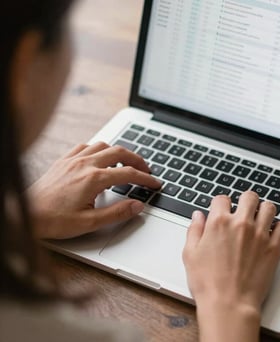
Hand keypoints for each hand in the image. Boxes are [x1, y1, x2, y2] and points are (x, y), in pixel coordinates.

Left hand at [27, 142, 160, 238]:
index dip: (146, 178)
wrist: (26, 214)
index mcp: (94, 179)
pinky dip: (99, 149)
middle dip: (137, 160)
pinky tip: (100, 158)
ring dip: (119, 151)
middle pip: (120, 152)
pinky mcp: (64, 160)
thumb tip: (138, 205)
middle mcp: (85, 164)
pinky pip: (86, 146)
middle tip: (146, 170)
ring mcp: (73, 159)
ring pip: (104, 145)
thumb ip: (117, 213)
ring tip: (126, 163)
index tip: (154, 183)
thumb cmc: (54, 220)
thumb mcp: (90, 223)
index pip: (129, 174)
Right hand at [183, 192, 279, 341]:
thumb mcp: (190, 253)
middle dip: (245, 200)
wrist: (229, 304)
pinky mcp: (273, 248)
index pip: (222, 198)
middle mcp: (241, 224)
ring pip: (269, 207)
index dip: (220, 204)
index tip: (221, 210)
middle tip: (243, 209)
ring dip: (263, 210)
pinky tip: (271, 232)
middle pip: (249, 196)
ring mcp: (260, 235)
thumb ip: (194, 230)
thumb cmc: (208, 282)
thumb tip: (197, 216)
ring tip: (259, 218)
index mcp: (219, 222)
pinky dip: (278, 226)